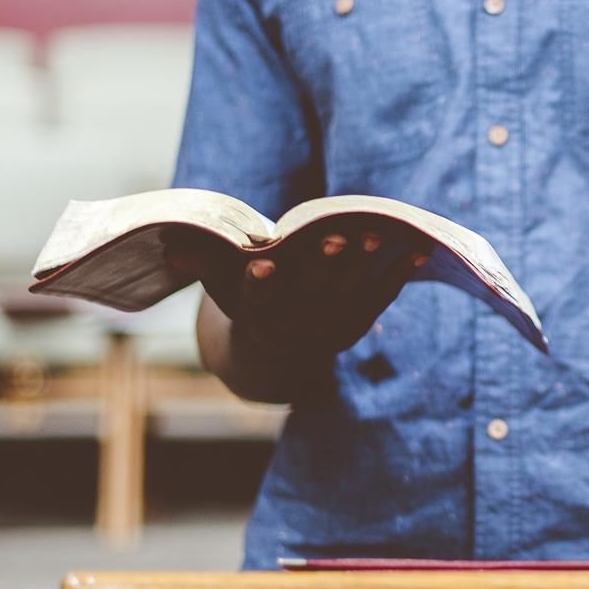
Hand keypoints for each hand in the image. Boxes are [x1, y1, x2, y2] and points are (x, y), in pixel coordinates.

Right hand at [168, 224, 429, 354]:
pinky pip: (382, 297)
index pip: (257, 298)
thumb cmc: (246, 303)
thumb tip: (169, 242)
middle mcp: (295, 324)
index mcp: (258, 314)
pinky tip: (418, 249)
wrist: (275, 353)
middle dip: (325, 264)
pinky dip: (400, 274)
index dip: (260, 282)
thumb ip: (203, 263)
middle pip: (312, 291)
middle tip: (337, 236)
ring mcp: (330, 326)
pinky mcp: (357, 322)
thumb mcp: (221, 287)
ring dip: (366, 265)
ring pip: (350, 293)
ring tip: (380, 234)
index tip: (264, 265)